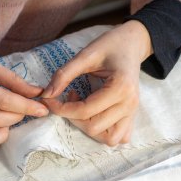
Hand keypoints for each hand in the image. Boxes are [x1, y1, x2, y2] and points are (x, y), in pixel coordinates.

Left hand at [42, 20, 152, 145]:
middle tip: (68, 97)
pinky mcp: (133, 115)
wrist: (132, 42)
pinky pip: (120, 137)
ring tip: (82, 108)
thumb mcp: (85, 55)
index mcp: (121, 87)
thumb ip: (64, 74)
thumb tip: (47, 95)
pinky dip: (105, 132)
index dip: (61, 108)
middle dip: (73, 117)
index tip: (48, 99)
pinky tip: (95, 116)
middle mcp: (130, 104)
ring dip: (89, 128)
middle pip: (94, 127)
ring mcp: (133, 112)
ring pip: (108, 138)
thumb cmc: (110, 45)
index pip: (84, 111)